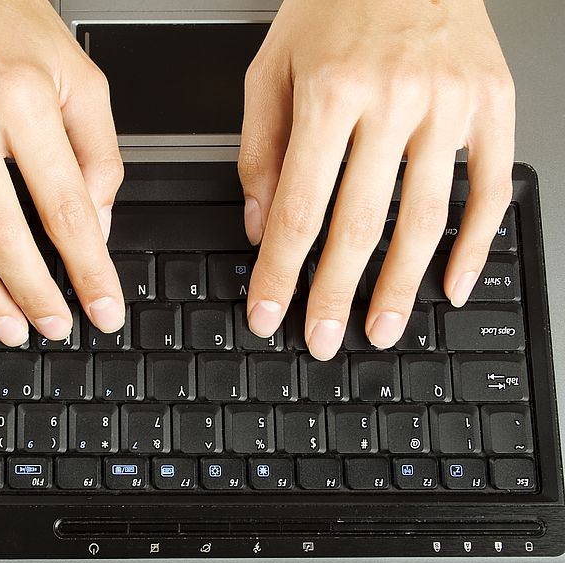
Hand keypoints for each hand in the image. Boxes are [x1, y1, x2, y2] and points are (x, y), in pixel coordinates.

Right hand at [0, 0, 125, 345]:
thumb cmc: (7, 22)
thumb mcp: (80, 77)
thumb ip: (98, 156)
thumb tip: (95, 229)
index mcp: (24, 95)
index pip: (64, 207)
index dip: (88, 270)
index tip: (103, 309)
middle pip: (0, 232)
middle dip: (32, 295)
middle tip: (52, 328)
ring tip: (6, 327)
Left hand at [239, 0, 514, 359]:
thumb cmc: (333, 5)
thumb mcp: (270, 69)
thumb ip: (258, 150)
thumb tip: (258, 224)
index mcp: (329, 92)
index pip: (297, 208)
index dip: (279, 272)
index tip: (268, 312)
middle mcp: (393, 100)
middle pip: (359, 226)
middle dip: (335, 295)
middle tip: (322, 340)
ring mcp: (450, 105)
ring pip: (423, 219)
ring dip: (400, 286)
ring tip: (380, 329)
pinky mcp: (493, 106)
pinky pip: (489, 190)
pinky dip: (475, 246)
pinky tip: (452, 285)